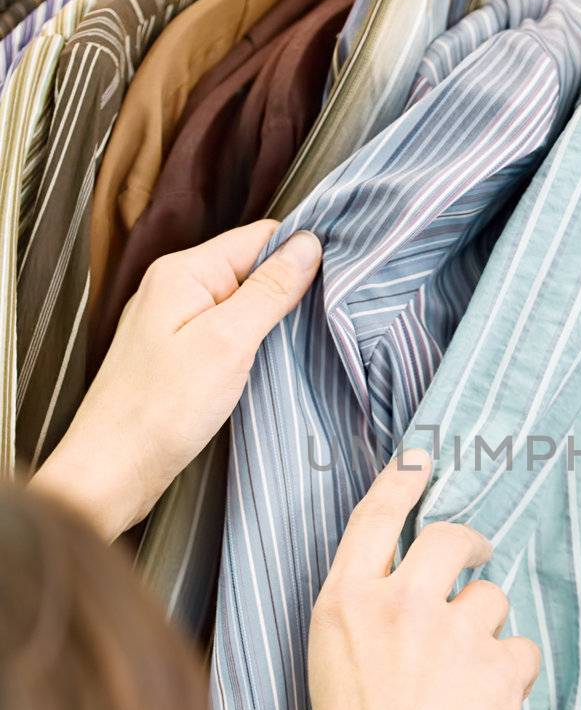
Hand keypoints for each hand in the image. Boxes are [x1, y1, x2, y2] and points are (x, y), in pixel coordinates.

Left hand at [32, 221, 321, 542]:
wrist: (111, 471)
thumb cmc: (160, 410)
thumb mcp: (228, 342)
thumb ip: (269, 290)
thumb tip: (308, 245)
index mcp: (183, 272)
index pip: (260, 238)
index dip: (301, 253)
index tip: (339, 280)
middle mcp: (176, 288)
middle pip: (252, 268)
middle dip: (290, 290)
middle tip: (327, 320)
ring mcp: (175, 322)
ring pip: (242, 304)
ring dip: (273, 321)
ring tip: (304, 345)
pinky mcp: (178, 355)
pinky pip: (227, 332)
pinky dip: (253, 344)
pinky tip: (270, 365)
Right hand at [308, 449, 540, 709]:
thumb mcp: (328, 670)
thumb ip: (364, 619)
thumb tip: (403, 596)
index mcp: (344, 603)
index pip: (374, 516)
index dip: (402, 482)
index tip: (422, 461)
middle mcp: (400, 602)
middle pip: (450, 536)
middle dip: (469, 545)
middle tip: (475, 559)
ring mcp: (453, 630)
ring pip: (492, 596)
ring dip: (487, 627)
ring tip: (464, 679)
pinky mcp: (498, 664)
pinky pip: (523, 647)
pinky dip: (514, 672)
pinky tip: (490, 704)